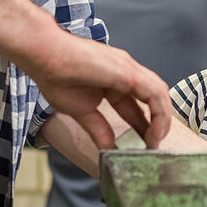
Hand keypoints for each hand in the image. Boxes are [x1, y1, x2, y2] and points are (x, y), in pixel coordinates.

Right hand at [29, 32, 172, 149]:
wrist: (45, 56)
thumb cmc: (55, 76)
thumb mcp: (81, 111)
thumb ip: (97, 129)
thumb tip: (107, 149)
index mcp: (114, 79)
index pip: (136, 105)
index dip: (143, 125)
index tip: (144, 144)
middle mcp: (126, 72)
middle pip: (152, 98)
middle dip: (156, 123)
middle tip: (153, 146)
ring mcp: (128, 69)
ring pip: (158, 93)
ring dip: (162, 120)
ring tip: (155, 142)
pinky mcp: (128, 71)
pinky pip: (153, 93)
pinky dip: (159, 113)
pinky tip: (154, 131)